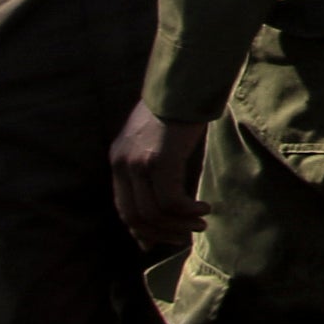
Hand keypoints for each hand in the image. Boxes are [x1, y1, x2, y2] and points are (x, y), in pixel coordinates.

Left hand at [110, 100, 211, 251]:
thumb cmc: (177, 109)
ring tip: (201, 224)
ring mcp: (139, 162)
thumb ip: (155, 169)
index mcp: (119, 160)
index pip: (124, 208)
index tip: (161, 241)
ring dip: (180, 224)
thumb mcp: (158, 142)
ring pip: (154, 212)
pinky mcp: (159, 160)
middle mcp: (123, 163)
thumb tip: (163, 203)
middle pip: (136, 216)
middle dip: (162, 233)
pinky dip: (188, 210)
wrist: (185, 82)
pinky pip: (171, 200)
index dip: (142, 230)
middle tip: (186, 237)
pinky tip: (204, 208)